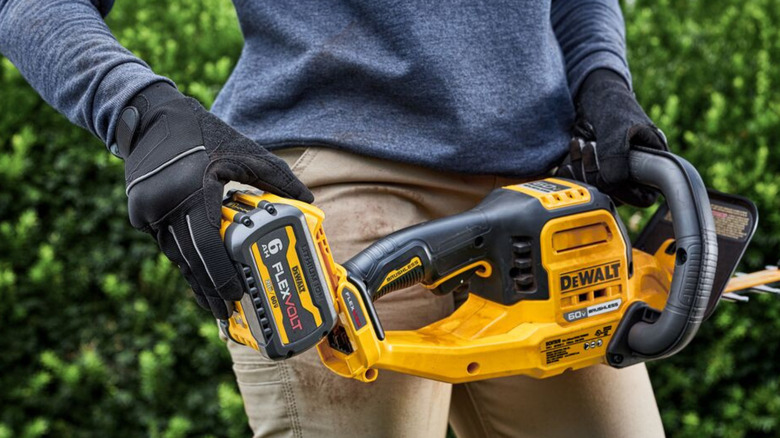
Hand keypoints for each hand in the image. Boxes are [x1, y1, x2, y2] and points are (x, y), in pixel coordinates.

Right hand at [115, 82, 312, 318]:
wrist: (145, 115)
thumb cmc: (199, 132)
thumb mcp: (242, 150)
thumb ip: (277, 177)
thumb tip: (307, 200)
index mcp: (191, 191)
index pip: (208, 245)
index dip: (221, 274)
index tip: (235, 294)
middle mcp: (164, 206)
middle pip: (189, 260)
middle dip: (208, 288)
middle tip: (224, 311)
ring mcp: (147, 212)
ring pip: (175, 255)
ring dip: (194, 277)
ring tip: (212, 300)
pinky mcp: (139, 212)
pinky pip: (165, 243)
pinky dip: (182, 258)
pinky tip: (196, 273)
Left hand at [556, 69, 667, 206]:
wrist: (592, 96)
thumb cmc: (613, 104)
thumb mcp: (617, 125)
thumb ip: (616, 153)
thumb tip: (611, 182)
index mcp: (651, 163)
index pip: (644, 196)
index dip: (624, 192)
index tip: (606, 174)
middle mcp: (632, 173)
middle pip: (614, 196)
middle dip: (595, 175)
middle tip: (589, 148)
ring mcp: (611, 173)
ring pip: (594, 191)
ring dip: (580, 171)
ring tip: (580, 143)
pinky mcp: (592, 172)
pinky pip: (579, 183)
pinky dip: (570, 172)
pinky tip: (570, 153)